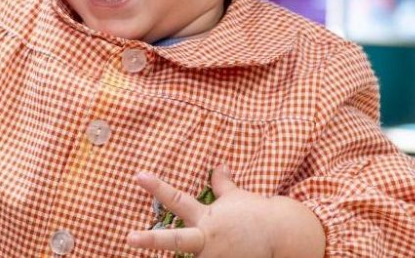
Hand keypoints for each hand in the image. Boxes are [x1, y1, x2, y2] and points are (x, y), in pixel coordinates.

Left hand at [127, 166, 324, 257]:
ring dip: (194, 257)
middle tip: (129, 237)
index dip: (157, 187)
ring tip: (188, 247)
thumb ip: (222, 184)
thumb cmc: (256, 214)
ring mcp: (215, 257)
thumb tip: (219, 165)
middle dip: (151, 239)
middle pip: (175, 240)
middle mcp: (207, 239)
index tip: (138, 175)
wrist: (285, 234)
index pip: (176, 200)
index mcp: (206, 218)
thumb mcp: (237, 197)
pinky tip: (215, 256)